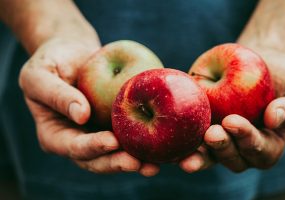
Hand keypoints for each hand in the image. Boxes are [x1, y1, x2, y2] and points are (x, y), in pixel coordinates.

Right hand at [19, 37, 158, 176]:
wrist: (72, 52)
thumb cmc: (51, 61)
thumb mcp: (39, 75)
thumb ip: (56, 95)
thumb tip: (81, 115)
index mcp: (55, 135)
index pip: (73, 147)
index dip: (92, 147)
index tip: (111, 141)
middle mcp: (78, 139)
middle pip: (97, 159)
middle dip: (117, 163)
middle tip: (139, 163)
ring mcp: (97, 133)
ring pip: (116, 153)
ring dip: (135, 160)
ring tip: (154, 165)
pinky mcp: (114, 124)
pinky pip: (129, 135)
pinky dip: (144, 142)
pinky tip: (161, 144)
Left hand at [180, 47, 284, 172]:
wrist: (258, 65)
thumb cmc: (282, 78)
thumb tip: (273, 119)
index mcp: (268, 143)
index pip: (260, 150)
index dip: (247, 140)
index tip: (233, 122)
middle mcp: (243, 147)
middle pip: (233, 159)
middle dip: (222, 148)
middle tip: (211, 134)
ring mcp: (221, 141)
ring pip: (209, 157)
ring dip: (198, 156)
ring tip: (185, 155)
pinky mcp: (202, 130)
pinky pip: (191, 142)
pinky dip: (181, 146)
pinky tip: (170, 143)